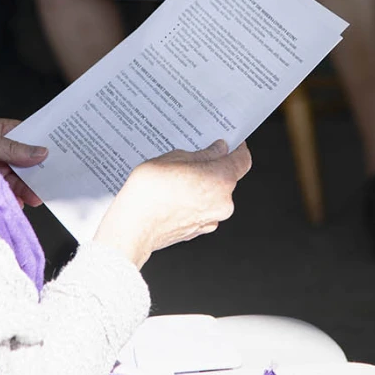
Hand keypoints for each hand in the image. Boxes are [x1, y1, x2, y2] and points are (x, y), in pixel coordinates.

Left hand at [0, 118, 46, 207]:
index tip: (61, 155)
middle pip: (27, 161)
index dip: (45, 145)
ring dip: (27, 188)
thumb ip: (13, 149)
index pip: (31, 137)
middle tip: (49, 184)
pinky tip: (19, 203)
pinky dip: (13, 199)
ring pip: (18, 178)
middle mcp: (2, 149)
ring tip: (35, 197)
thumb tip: (41, 152)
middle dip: (38, 173)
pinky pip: (6, 192)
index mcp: (4, 131)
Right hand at [92, 139, 252, 268]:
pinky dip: (193, 202)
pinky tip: (174, 195)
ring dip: (201, 186)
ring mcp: (211, 219)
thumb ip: (202, 154)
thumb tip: (217, 150)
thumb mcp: (174, 158)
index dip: (238, 149)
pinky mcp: (198, 231)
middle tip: (193, 158)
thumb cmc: (150, 192)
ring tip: (176, 178)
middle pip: (226, 178)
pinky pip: (202, 210)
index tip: (231, 143)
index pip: (243, 160)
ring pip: (213, 195)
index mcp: (221, 180)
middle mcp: (222, 202)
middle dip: (212, 167)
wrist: (132, 228)